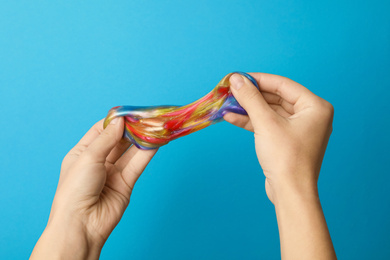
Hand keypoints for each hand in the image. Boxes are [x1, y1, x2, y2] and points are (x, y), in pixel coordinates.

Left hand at [31, 118, 156, 259]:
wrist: (82, 224)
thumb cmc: (75, 190)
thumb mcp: (88, 157)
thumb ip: (107, 138)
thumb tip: (120, 119)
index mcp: (83, 153)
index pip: (101, 130)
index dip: (115, 121)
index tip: (130, 112)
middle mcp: (98, 161)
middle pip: (119, 140)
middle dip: (132, 129)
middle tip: (147, 117)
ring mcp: (113, 172)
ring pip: (131, 151)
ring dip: (142, 139)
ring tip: (156, 126)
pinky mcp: (126, 183)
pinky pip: (138, 164)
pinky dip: (147, 152)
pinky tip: (156, 141)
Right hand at [224, 73, 333, 203]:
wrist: (290, 193)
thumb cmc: (286, 157)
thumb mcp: (265, 123)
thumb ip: (250, 98)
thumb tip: (236, 79)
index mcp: (315, 107)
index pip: (282, 85)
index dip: (258, 80)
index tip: (238, 77)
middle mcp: (310, 116)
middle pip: (275, 98)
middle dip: (251, 96)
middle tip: (230, 91)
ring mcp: (299, 129)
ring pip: (270, 112)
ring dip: (248, 109)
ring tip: (227, 104)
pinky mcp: (288, 141)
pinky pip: (269, 125)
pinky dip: (252, 121)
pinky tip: (232, 117)